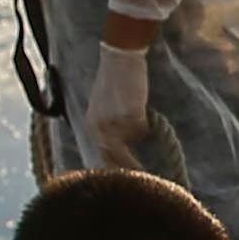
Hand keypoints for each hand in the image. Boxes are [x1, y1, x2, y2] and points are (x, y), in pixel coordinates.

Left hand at [81, 39, 156, 167]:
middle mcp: (101, 129)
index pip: (102, 159)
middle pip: (118, 159)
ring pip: (136, 139)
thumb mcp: (101, 108)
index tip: (127, 181)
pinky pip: (144, 128)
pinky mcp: (131, 116)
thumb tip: (117, 151)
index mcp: (91, 127)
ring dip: (140, 129)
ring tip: (135, 108)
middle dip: (133, 168)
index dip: (116, 171)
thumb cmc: (113, 80)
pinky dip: (146, 120)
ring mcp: (115, 124)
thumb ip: (106, 129)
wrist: (119, 58)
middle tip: (146, 177)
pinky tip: (139, 103)